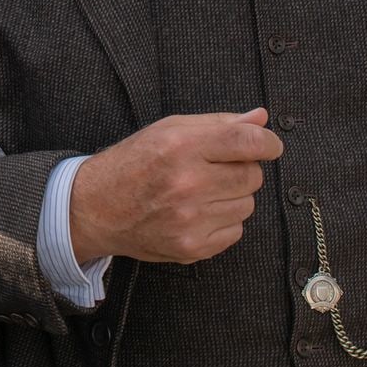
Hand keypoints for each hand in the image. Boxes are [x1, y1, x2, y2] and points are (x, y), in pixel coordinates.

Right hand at [68, 108, 282, 264]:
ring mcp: (190, 220)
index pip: (246, 142)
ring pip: (247, 205)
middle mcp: (187, 183)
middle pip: (252, 175)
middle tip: (216, 169)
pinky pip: (235, 231)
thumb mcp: (170, 129)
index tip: (270, 145)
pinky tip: (197, 213)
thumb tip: (260, 119)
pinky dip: (224, 221)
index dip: (268, 142)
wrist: (96, 208)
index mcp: (180, 147)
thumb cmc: (135, 162)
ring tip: (201, 192)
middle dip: (242, 169)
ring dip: (233, 196)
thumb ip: (218, 123)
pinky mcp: (192, 247)